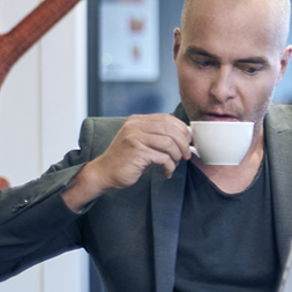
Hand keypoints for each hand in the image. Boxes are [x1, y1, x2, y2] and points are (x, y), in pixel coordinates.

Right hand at [64, 114, 190, 211]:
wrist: (104, 173)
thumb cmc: (126, 159)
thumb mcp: (141, 141)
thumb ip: (157, 136)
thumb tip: (184, 137)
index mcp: (138, 120)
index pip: (167, 118)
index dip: (182, 129)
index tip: (188, 141)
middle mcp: (135, 126)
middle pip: (171, 130)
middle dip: (183, 144)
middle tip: (186, 155)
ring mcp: (135, 138)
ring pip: (169, 143)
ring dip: (177, 156)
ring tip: (175, 164)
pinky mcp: (137, 152)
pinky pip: (163, 158)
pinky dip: (169, 166)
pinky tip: (166, 172)